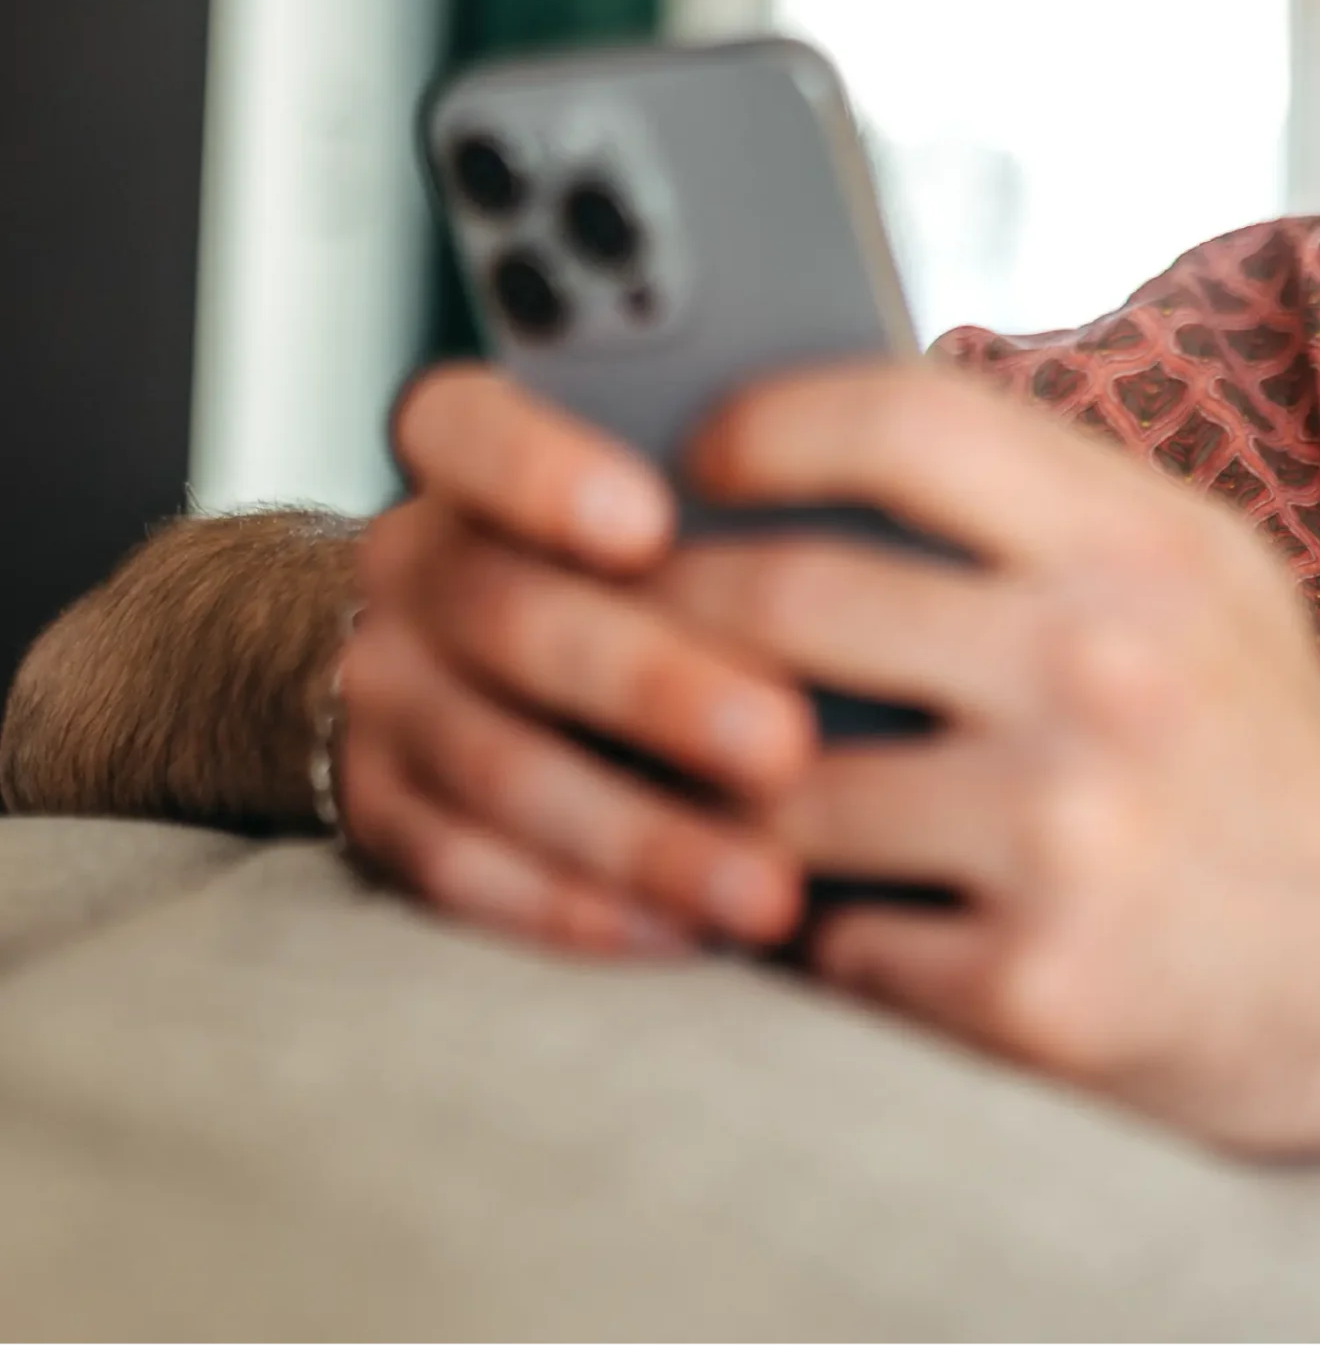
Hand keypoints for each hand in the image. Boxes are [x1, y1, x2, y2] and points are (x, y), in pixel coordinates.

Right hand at [342, 364, 819, 954]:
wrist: (473, 646)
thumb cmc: (644, 545)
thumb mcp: (668, 477)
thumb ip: (741, 483)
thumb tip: (895, 513)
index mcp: (470, 452)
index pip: (463, 428)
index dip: (542, 472)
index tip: (648, 522)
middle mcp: (410, 565)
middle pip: (509, 614)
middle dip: (651, 684)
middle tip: (782, 739)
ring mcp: (385, 695)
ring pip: (497, 766)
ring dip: (641, 832)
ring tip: (771, 884)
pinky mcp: (383, 815)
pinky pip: (468, 875)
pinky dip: (582, 910)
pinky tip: (692, 933)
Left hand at [664, 361, 1319, 1156]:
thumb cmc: (1274, 757)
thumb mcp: (1206, 578)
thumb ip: (1048, 507)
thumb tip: (829, 451)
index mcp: (1141, 547)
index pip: (906, 421)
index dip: (766, 424)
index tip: (697, 460)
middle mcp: (1103, 670)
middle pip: (787, 599)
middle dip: (667, 616)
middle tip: (624, 630)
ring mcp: (1064, 835)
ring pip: (769, 792)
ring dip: (710, 795)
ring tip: (695, 786)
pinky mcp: (1031, 991)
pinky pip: (826, 943)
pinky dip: (803, 932)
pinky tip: (824, 917)